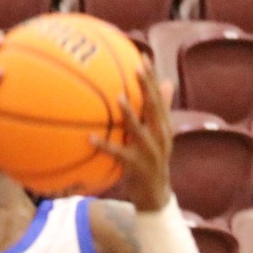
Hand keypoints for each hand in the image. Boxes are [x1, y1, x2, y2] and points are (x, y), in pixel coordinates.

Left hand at [93, 63, 173, 212]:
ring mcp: (150, 151)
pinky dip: (105, 146)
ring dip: (130, 113)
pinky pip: (118, 154)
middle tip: (137, 67)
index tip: (143, 56)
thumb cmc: (149, 163)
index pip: (159, 96)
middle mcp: (160, 135)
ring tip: (118, 98)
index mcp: (163, 126)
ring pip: (141, 129)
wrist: (155, 196)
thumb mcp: (154, 138)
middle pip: (155, 106)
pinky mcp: (138, 166)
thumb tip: (161, 88)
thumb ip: (154, 115)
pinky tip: (89, 138)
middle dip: (147, 86)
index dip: (152, 77)